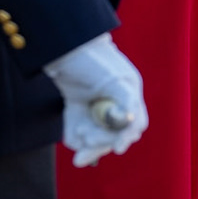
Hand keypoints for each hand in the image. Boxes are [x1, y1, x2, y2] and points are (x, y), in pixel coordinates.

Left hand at [44, 32, 148, 167]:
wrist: (63, 49)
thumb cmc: (93, 60)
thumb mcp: (113, 79)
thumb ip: (125, 100)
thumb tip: (131, 121)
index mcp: (128, 96)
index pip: (134, 125)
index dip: (126, 137)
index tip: (117, 149)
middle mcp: (113, 107)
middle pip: (113, 137)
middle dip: (102, 141)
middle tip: (88, 139)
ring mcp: (93, 112)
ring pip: (94, 140)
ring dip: (87, 142)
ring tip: (78, 130)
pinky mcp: (75, 115)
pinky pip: (76, 135)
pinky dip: (73, 135)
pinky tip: (70, 125)